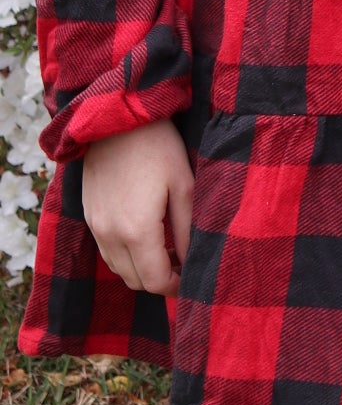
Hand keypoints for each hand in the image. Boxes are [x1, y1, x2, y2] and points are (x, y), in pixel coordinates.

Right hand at [80, 119, 194, 297]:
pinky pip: (106, 250)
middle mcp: (110, 234)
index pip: (154, 281)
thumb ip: (187, 230)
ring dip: (140, 269)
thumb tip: (190, 262)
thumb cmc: (158, 147)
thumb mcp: (183, 186)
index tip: (190, 279)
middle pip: (134, 281)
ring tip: (165, 251)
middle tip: (180, 265)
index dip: (175, 287)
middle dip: (158, 280)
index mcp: (137, 231)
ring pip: (118, 268)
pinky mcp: (88, 214)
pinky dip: (124, 254)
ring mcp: (95, 225)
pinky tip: (143, 235)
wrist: (116, 117)